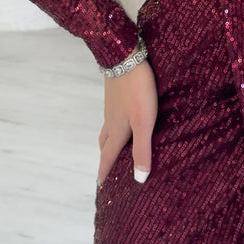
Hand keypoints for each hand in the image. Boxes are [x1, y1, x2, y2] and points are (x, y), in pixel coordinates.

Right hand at [97, 59, 157, 186]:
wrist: (124, 57)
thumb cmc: (137, 91)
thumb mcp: (144, 122)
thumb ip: (142, 148)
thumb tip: (138, 179)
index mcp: (117, 131)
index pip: (108, 157)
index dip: (105, 172)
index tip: (100, 185)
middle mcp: (111, 120)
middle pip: (105, 144)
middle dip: (105, 157)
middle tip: (107, 168)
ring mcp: (112, 106)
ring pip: (107, 129)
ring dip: (109, 141)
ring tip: (115, 147)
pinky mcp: (115, 94)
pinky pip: (111, 116)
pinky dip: (114, 125)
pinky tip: (123, 119)